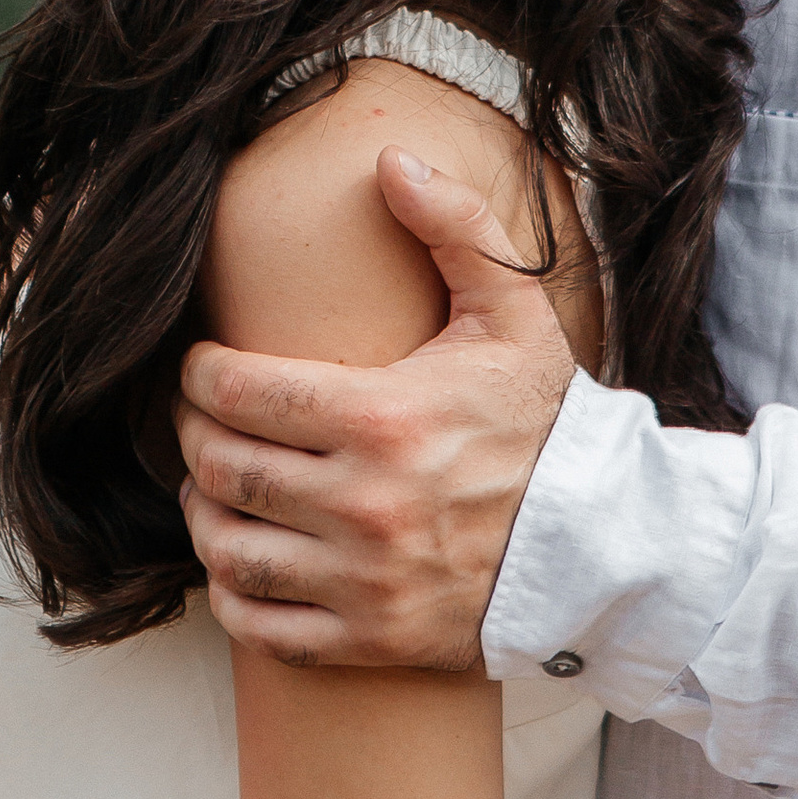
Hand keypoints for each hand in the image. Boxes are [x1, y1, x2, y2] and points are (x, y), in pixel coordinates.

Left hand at [176, 147, 577, 669]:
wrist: (605, 547)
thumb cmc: (547, 425)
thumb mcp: (513, 313)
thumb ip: (454, 226)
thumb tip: (390, 158)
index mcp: (384, 418)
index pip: (239, 392)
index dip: (199, 374)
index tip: (203, 367)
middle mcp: (365, 505)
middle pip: (220, 466)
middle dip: (192, 435)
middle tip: (200, 420)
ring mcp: (364, 581)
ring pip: (226, 548)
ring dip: (202, 512)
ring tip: (213, 486)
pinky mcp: (370, 639)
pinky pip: (261, 626)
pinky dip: (231, 594)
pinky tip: (240, 560)